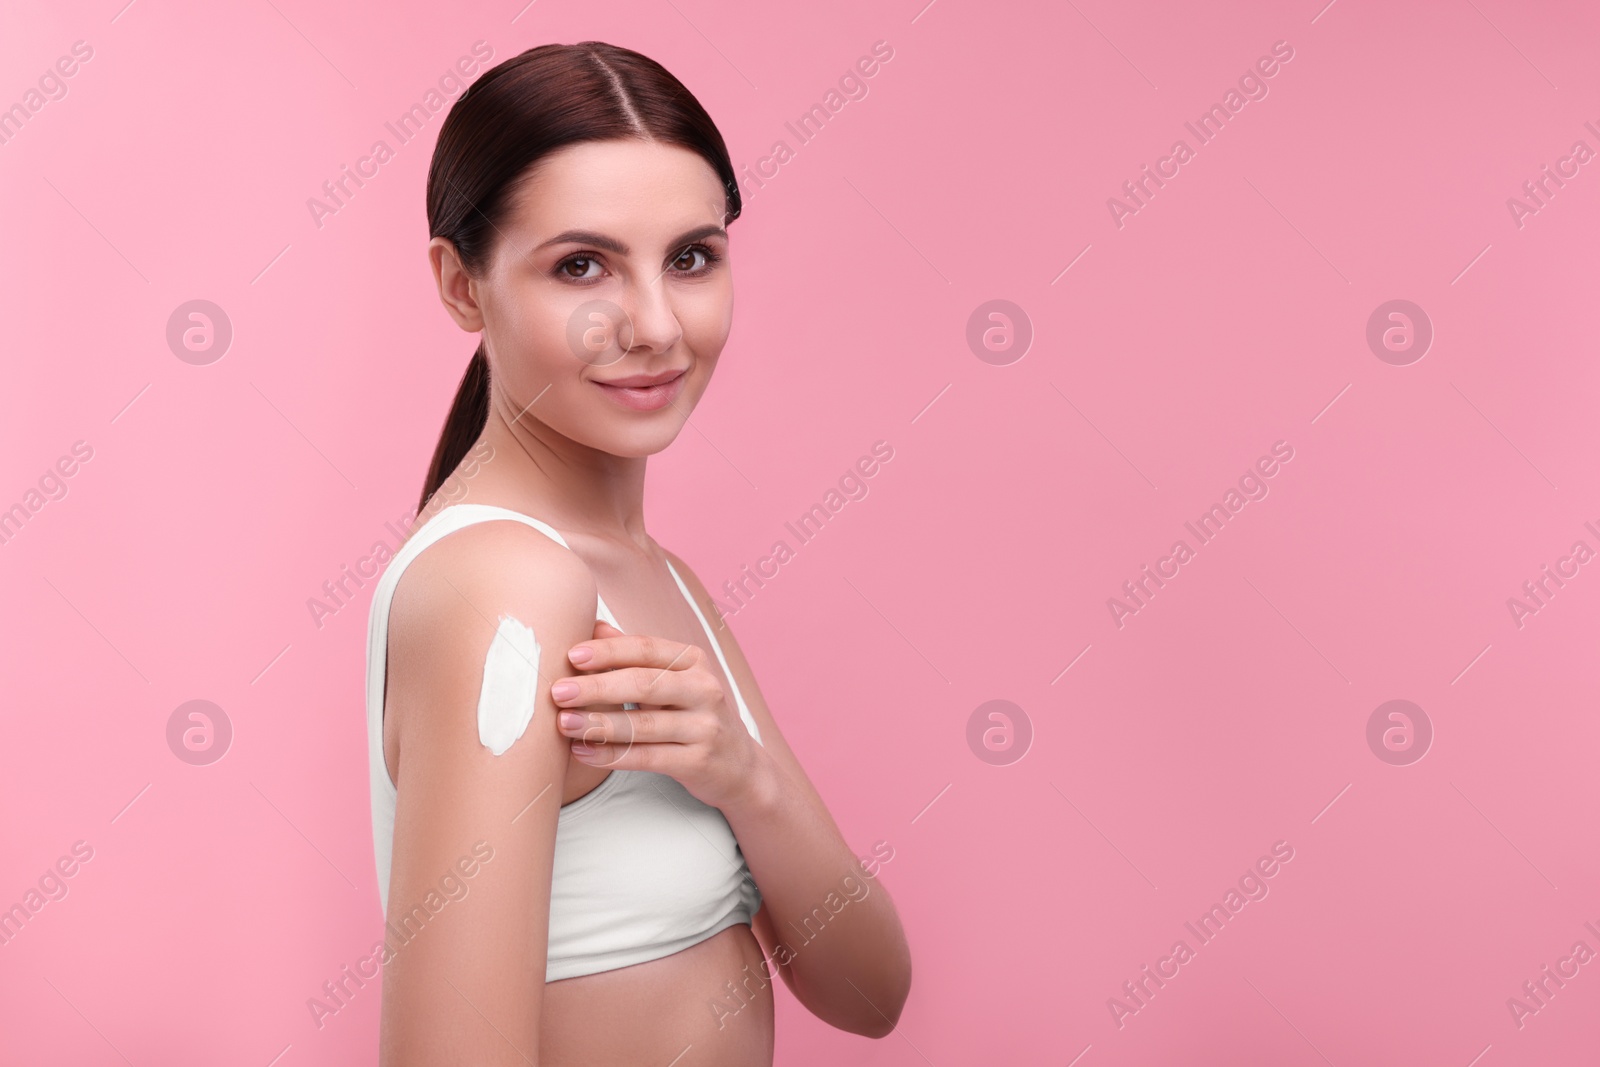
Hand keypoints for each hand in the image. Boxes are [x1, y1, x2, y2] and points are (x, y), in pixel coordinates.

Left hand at [551, 619, 766, 810]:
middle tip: (558, 692)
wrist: (739, 765)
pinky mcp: (698, 761)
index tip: (572, 655)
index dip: (608, 651)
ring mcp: (705, 727)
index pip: (646, 649)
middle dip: (597, 687)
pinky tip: (582, 753)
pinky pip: (647, 758)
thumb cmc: (693, 714)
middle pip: (644, 684)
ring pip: (644, 725)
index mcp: (694, 661)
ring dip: (598, 724)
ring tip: (563, 724)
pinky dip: (611, 756)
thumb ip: (635, 655)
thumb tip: (594, 626)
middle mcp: (704, 690)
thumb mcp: (673, 679)